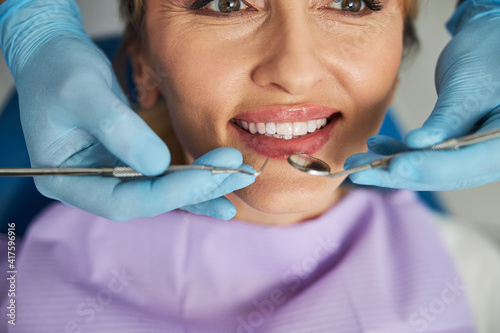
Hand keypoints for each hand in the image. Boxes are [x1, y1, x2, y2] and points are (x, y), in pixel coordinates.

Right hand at [0, 0, 254, 219]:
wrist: (54, 58)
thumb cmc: (58, 70)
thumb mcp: (84, 93)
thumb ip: (119, 130)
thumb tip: (160, 165)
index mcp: (65, 180)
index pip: (122, 200)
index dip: (168, 191)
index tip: (206, 173)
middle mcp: (89, 187)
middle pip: (147, 201)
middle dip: (194, 188)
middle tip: (235, 173)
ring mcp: (108, 178)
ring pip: (160, 193)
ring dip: (201, 187)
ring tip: (238, 179)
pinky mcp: (126, 165)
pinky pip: (161, 178)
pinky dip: (191, 182)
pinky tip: (219, 186)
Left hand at [345, 0, 499, 190]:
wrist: (491, 44)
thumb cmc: (489, 55)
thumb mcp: (468, 86)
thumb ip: (447, 120)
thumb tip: (417, 146)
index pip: (463, 166)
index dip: (426, 167)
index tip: (394, 166)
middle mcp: (493, 157)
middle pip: (443, 175)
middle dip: (399, 173)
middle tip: (362, 173)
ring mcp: (475, 156)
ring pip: (430, 171)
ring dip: (392, 167)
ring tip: (358, 161)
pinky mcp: (457, 149)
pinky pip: (428, 157)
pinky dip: (400, 153)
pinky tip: (377, 146)